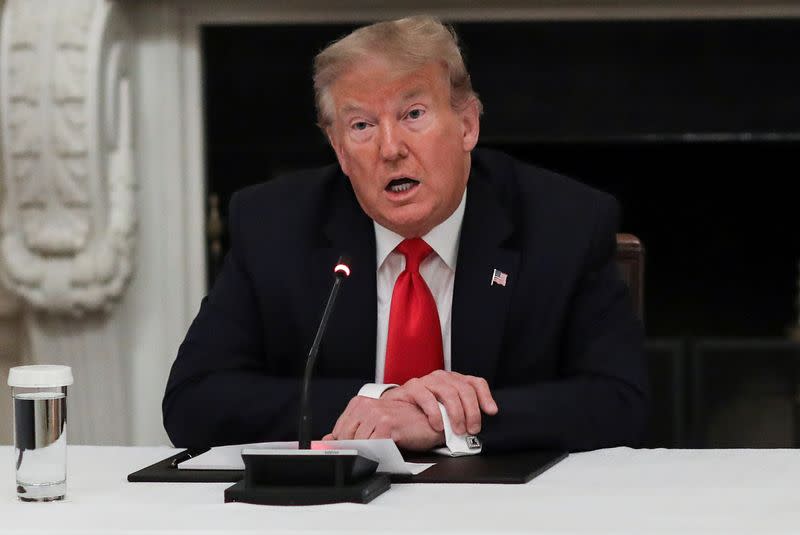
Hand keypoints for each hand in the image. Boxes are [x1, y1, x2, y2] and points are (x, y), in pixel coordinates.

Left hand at [322, 396, 443, 450]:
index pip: (338, 430)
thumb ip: (352, 432)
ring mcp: (376, 413)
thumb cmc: (406, 423)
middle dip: (354, 450)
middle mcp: (366, 405)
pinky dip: (376, 453)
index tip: (350, 453)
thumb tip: (327, 440)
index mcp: (360, 403)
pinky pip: (372, 445)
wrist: (432, 421)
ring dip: (367, 453)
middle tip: (369, 454)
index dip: (343, 445)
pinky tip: (385, 451)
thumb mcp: (375, 426)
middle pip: (345, 438)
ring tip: (380, 452)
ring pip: (358, 443)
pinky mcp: (387, 423)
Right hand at [381, 370, 497, 435]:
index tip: (491, 411)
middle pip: (464, 389)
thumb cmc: (421, 415)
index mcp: (453, 382)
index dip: (485, 396)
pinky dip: (435, 413)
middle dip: (471, 411)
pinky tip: (438, 425)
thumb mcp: (446, 415)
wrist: (393, 413)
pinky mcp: (412, 387)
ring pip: (448, 391)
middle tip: (472, 429)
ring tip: (456, 430)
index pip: (475, 383)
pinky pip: (427, 397)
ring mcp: (427, 381)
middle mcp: (442, 378)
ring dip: (456, 413)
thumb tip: (476, 427)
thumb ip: (460, 415)